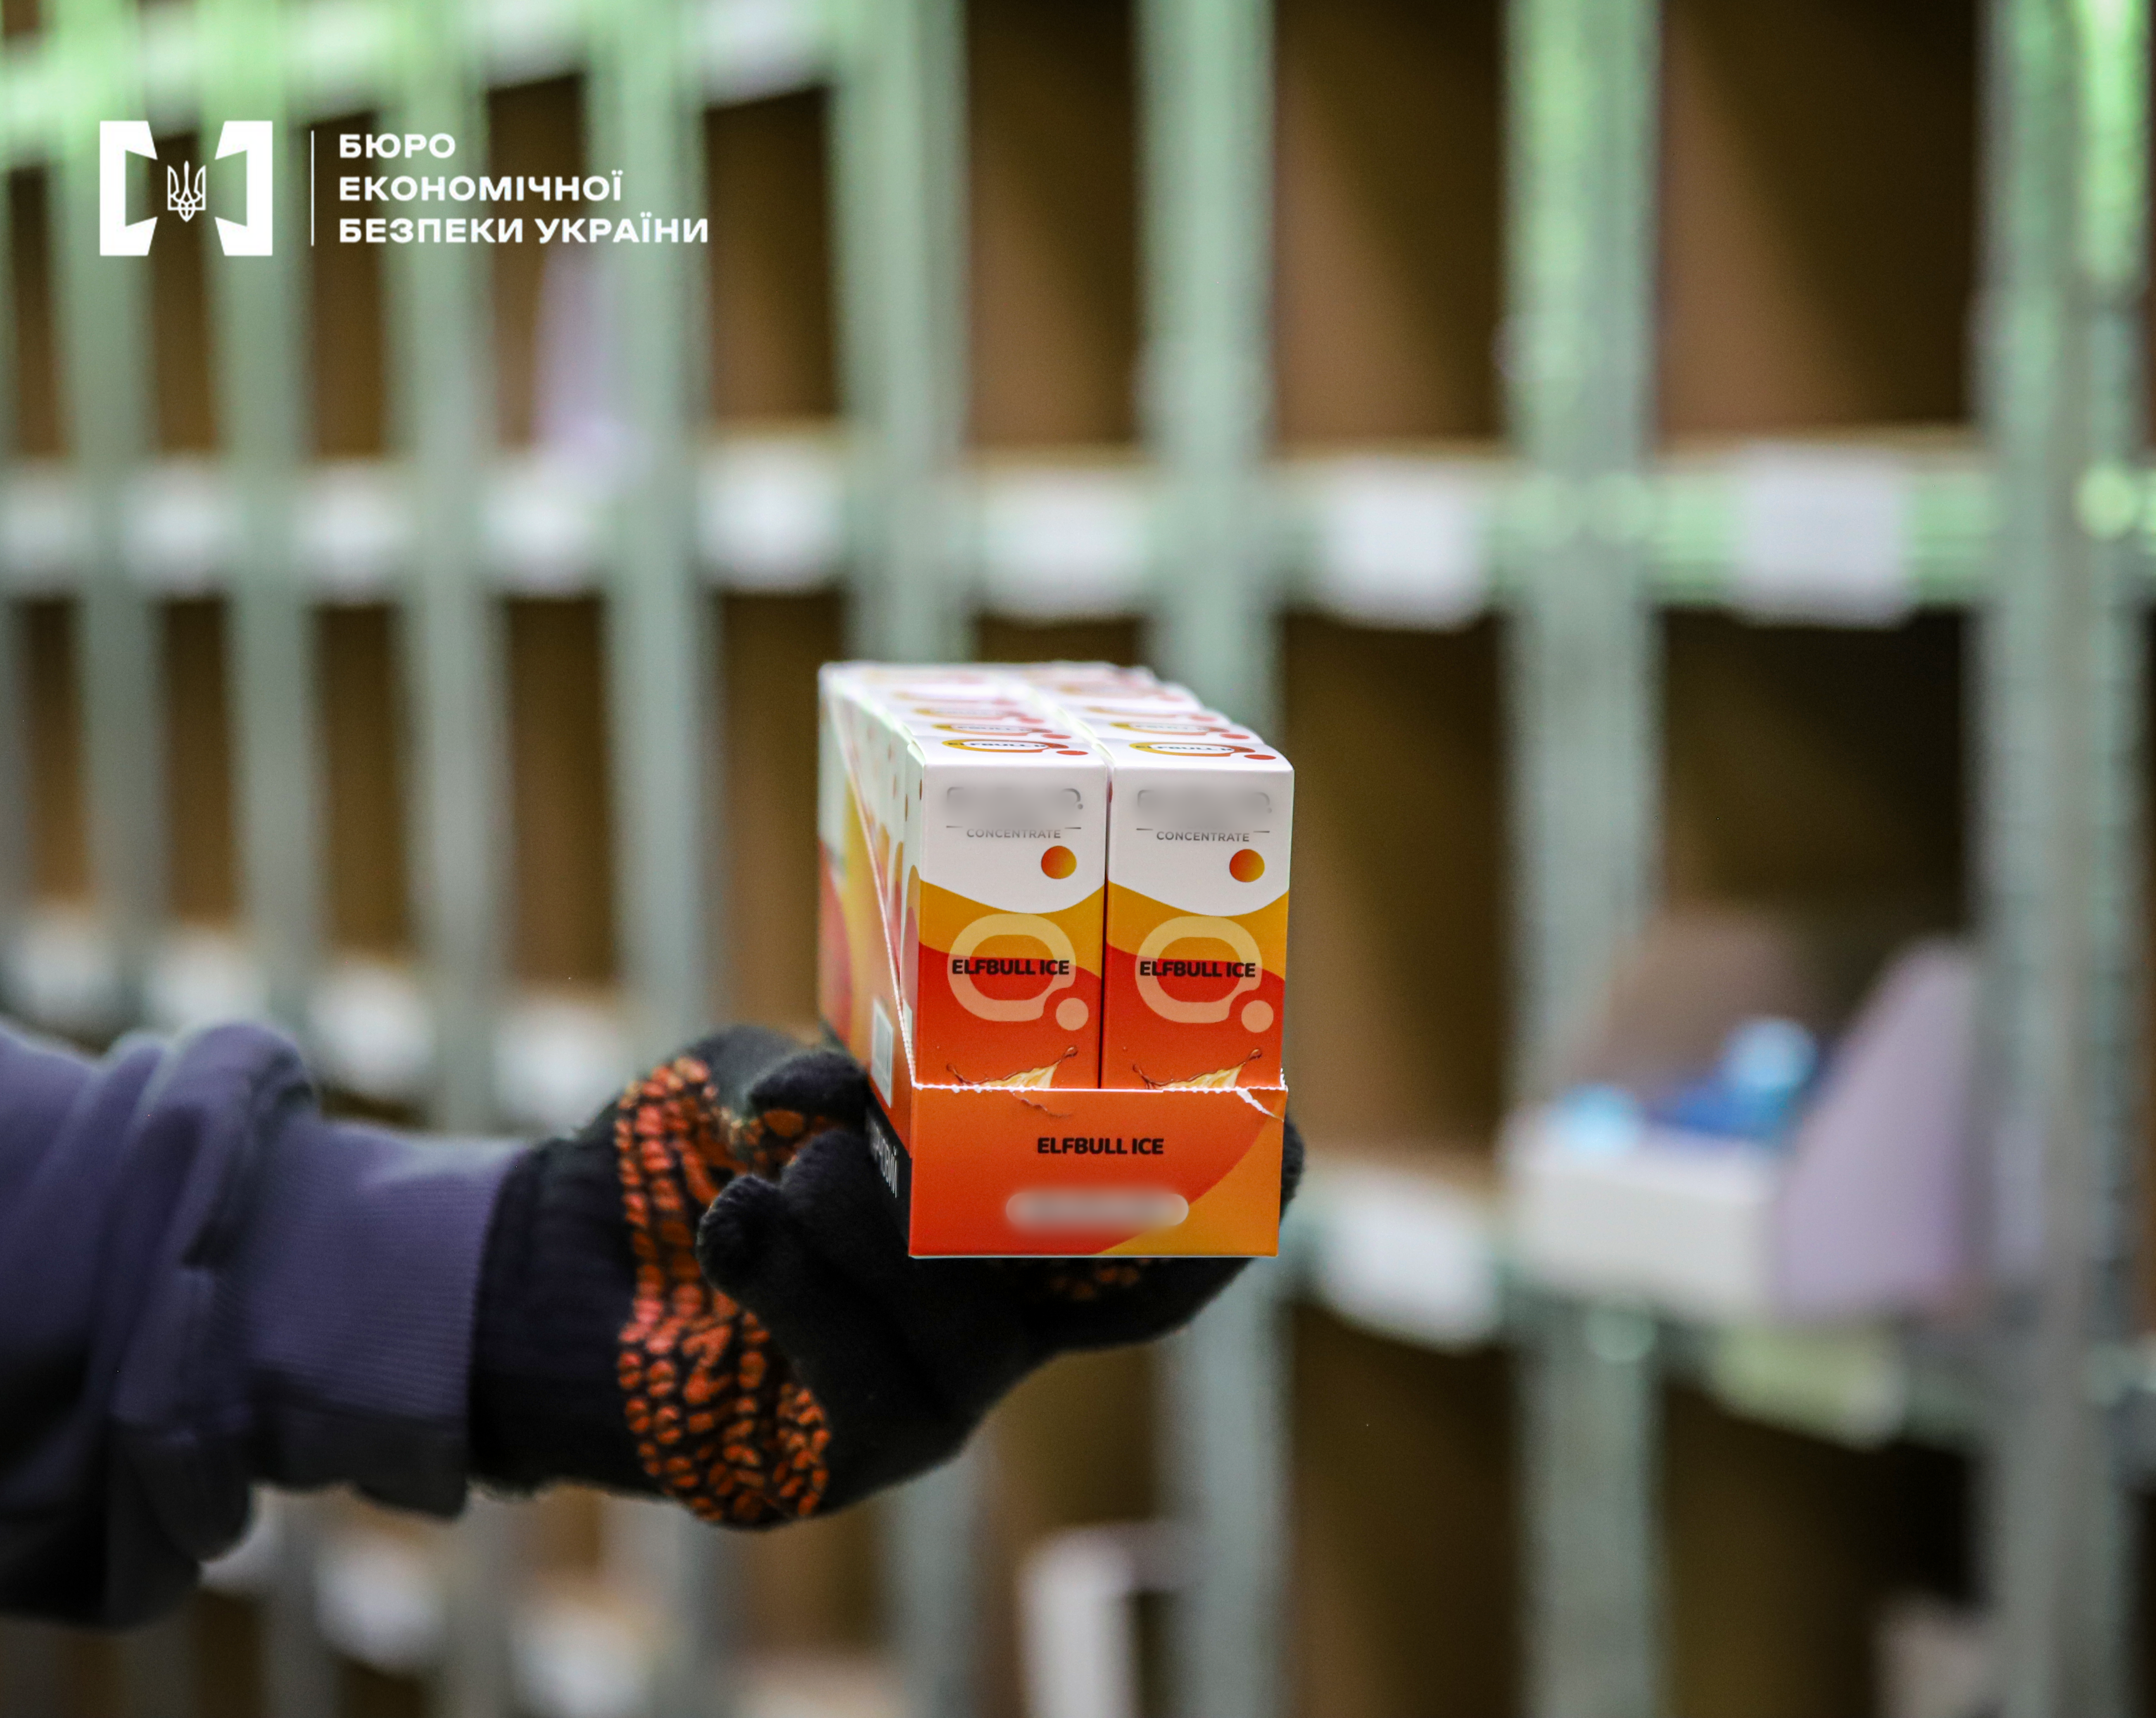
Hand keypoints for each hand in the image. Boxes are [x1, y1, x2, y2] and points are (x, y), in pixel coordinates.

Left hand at [467, 1025, 1299, 1524]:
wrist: (535, 1264)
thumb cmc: (674, 1156)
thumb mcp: (751, 1073)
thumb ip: (816, 1073)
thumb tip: (853, 1100)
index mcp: (997, 1238)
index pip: (1145, 1247)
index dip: (1229, 1208)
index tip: (1285, 1135)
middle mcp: (984, 1332)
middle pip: (1085, 1297)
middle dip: (1027, 1200)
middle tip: (928, 1128)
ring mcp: (918, 1407)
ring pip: (965, 1337)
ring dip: (876, 1227)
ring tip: (793, 1165)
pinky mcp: (830, 1465)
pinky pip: (858, 1386)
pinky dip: (794, 1279)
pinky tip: (733, 1218)